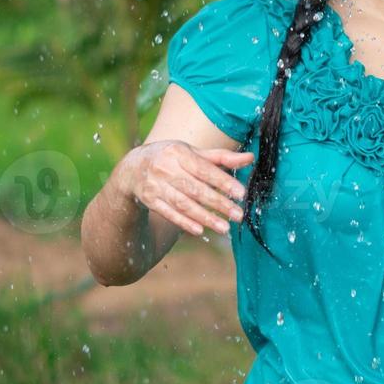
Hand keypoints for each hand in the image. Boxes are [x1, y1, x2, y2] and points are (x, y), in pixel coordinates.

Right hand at [119, 140, 251, 236]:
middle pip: (195, 189)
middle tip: (238, 215)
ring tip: (225, 228)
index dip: (222, 182)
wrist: (133, 168)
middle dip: (218, 203)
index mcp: (178, 153)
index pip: (204, 169)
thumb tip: (250, 158)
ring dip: (205, 217)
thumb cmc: (171, 158)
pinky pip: (169, 213)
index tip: (241, 194)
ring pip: (183, 204)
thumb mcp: (193, 153)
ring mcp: (155, 185)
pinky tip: (200, 231)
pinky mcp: (149, 200)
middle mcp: (165, 168)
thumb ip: (221, 158)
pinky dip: (184, 222)